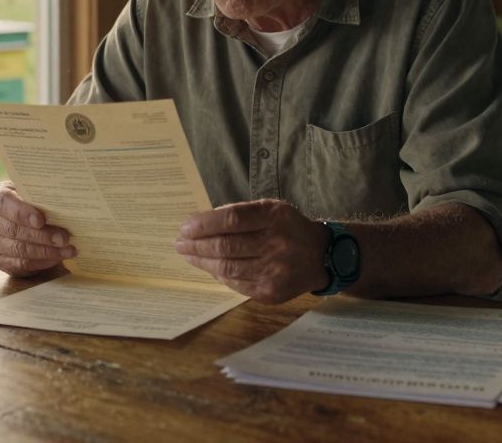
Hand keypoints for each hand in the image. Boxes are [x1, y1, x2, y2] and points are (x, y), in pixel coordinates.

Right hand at [0, 180, 75, 276]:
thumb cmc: (32, 200)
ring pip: (18, 249)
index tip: (41, 220)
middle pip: (13, 229)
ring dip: (46, 251)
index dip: (21, 212)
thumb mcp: (33, 191)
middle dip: (41, 236)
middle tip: (64, 238)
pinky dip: (42, 262)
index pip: (3, 203)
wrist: (23, 216)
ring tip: (67, 250)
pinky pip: (21, 264)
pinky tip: (57, 258)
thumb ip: (40, 194)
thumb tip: (61, 204)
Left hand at [176, 199, 329, 303]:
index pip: (232, 219)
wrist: (321, 256)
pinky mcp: (270, 292)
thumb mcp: (271, 210)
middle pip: (226, 246)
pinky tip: (209, 267)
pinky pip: (235, 283)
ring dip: (202, 261)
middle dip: (196, 245)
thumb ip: (240, 214)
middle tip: (180, 243)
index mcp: (275, 218)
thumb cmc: (289, 228)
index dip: (204, 224)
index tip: (185, 227)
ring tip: (188, 255)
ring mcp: (274, 271)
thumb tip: (200, 223)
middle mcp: (276, 244)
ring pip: (227, 267)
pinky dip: (219, 275)